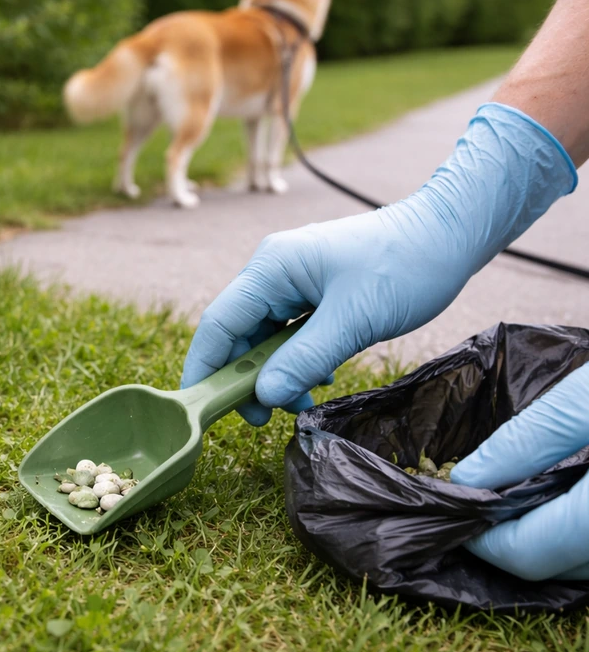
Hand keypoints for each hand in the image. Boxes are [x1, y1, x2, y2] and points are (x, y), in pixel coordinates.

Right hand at [181, 103, 576, 425]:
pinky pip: (289, 331)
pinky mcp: (314, 289)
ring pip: (265, 336)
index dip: (204, 368)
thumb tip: (264, 396)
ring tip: (301, 401)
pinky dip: (297, 360)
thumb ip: (305, 359)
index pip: (219, 323)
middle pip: (238, 332)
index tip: (202, 409)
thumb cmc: (404, 266)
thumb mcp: (354, 320)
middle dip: (246, 377)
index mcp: (271, 267)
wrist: (450, 233)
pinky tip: (320, 377)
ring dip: (276, 372)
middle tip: (265, 418)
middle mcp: (273, 271)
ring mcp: (293, 279)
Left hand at [451, 364, 588, 580]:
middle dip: (512, 536)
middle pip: (561, 565)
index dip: (481, 536)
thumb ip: (528, 442)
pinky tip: (567, 493)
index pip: (530, 553)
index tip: (451, 505)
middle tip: (478, 495)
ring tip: (516, 490)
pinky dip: (583, 530)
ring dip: (550, 537)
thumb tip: (469, 480)